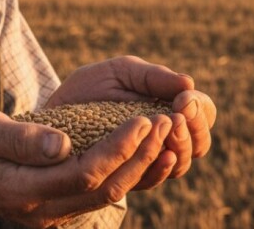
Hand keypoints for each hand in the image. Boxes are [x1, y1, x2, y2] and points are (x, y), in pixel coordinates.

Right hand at [0, 108, 172, 227]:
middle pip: (105, 188)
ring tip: (163, 134)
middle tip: (166, 122)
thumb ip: (21, 140)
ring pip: (107, 195)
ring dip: (140, 165)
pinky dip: (126, 174)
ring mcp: (51, 214)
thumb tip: (62, 144)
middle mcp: (43, 210)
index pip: (86, 172)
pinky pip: (99, 195)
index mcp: (25, 190)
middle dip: (141, 156)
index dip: (119, 147)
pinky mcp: (57, 208)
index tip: (143, 119)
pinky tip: (144, 152)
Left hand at [47, 56, 216, 189]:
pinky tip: (160, 156)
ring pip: (181, 163)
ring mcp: (147, 159)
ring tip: (167, 129)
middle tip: (177, 117)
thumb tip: (188, 82)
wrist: (50, 115)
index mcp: (168, 108)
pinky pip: (151, 180)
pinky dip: (159, 169)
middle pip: (200, 142)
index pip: (203, 113)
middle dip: (193, 129)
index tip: (183, 99)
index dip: (199, 109)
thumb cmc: (89, 88)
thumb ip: (153, 77)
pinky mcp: (126, 177)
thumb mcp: (120, 73)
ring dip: (180, 147)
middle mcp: (164, 137)